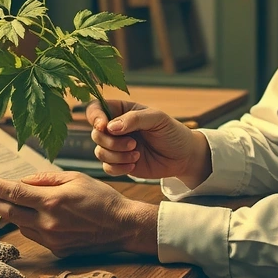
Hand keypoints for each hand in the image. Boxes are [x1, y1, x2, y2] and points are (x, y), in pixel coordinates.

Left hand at [0, 171, 157, 257]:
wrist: (122, 226)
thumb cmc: (102, 199)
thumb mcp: (76, 178)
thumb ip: (46, 179)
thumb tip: (23, 181)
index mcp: (52, 201)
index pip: (14, 193)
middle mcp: (48, 223)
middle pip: (8, 212)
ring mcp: (51, 239)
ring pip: (19, 225)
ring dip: (12, 213)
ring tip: (13, 201)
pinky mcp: (56, 251)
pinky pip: (34, 235)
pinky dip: (29, 224)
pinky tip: (37, 216)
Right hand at [86, 100, 211, 184]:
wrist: (183, 157)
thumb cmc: (172, 132)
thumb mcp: (157, 119)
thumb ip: (134, 119)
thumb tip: (110, 127)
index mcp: (122, 111)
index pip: (96, 108)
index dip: (95, 117)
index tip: (104, 126)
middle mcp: (116, 128)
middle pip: (96, 134)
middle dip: (112, 142)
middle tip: (133, 144)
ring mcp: (117, 146)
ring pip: (100, 152)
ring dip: (117, 156)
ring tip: (137, 154)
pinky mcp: (120, 163)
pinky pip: (106, 167)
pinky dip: (118, 168)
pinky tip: (134, 165)